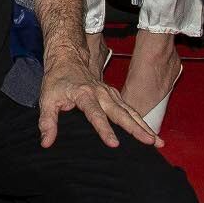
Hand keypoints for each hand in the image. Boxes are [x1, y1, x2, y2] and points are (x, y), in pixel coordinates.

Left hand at [39, 46, 159, 149]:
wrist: (68, 58)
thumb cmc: (57, 80)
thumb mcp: (46, 99)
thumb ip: (47, 121)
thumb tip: (46, 142)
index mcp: (84, 94)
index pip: (96, 115)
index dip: (105, 130)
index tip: (114, 144)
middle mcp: (101, 93)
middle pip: (121, 113)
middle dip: (136, 128)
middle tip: (149, 142)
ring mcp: (110, 93)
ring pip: (130, 111)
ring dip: (144, 126)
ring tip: (157, 141)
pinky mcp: (114, 95)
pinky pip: (130, 109)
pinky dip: (140, 120)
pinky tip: (149, 133)